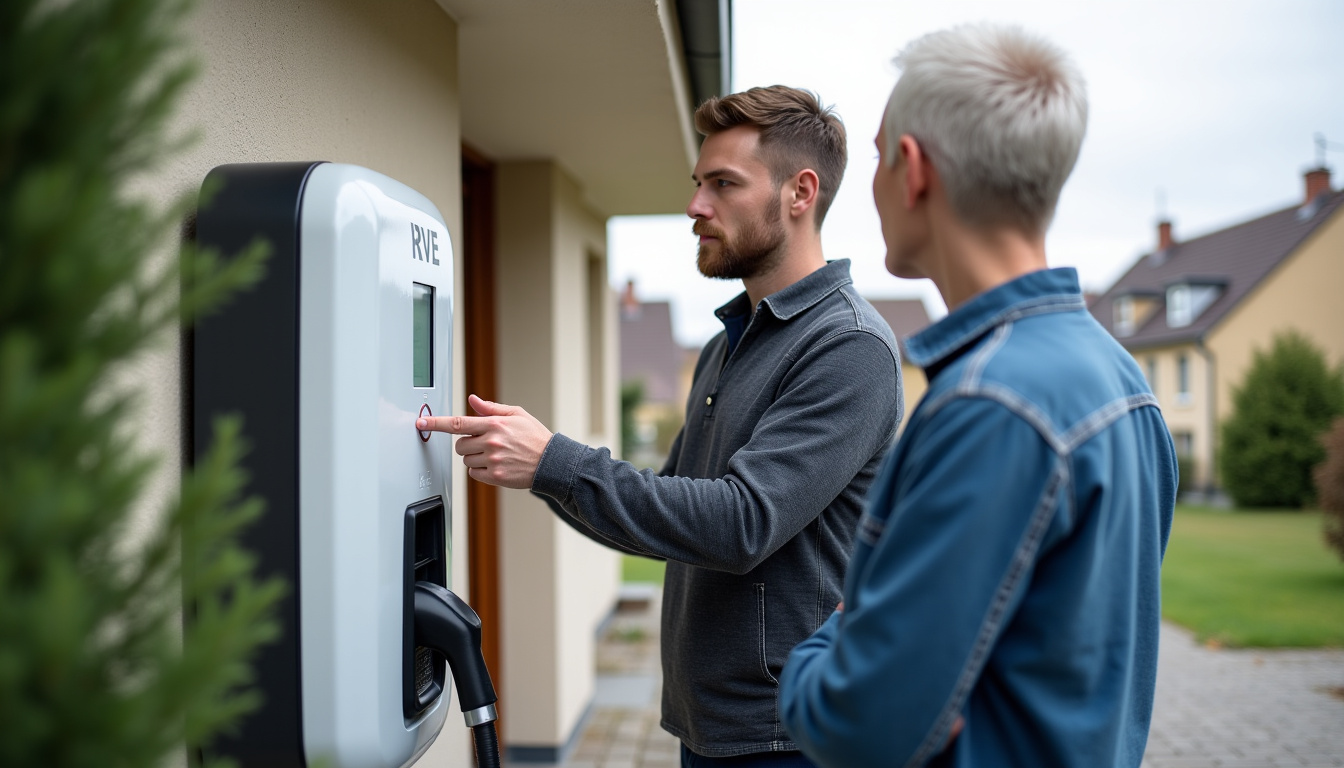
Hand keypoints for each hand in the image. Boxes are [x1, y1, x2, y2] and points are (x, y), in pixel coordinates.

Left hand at [416, 394, 553, 488]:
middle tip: (484, 443)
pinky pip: (474, 474)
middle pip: (459, 444)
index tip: (421, 423)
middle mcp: (491, 442)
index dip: (436, 423)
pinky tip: (496, 465)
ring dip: (475, 457)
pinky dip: (480, 471)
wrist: (551, 462)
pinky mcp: (495, 476)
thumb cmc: (535, 437)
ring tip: (495, 454)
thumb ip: (492, 408)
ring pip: (466, 459)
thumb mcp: (517, 415)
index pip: (458, 423)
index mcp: (494, 424)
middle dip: (467, 443)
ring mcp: (492, 460)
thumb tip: (472, 400)